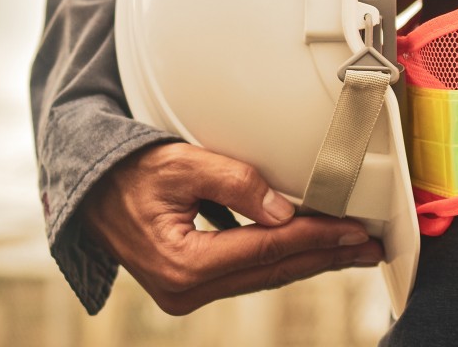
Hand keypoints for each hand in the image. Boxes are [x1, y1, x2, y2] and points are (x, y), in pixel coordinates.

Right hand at [80, 142, 383, 314]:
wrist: (88, 192)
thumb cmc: (128, 172)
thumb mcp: (180, 163)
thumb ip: (234, 182)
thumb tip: (284, 211)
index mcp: (183, 263)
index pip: (267, 249)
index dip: (316, 237)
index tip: (355, 230)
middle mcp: (185, 289)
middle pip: (271, 271)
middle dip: (324, 257)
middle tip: (369, 247)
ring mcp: (186, 293)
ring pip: (263, 277)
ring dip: (308, 261)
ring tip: (350, 251)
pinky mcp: (188, 286)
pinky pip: (246, 274)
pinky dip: (279, 260)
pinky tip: (307, 251)